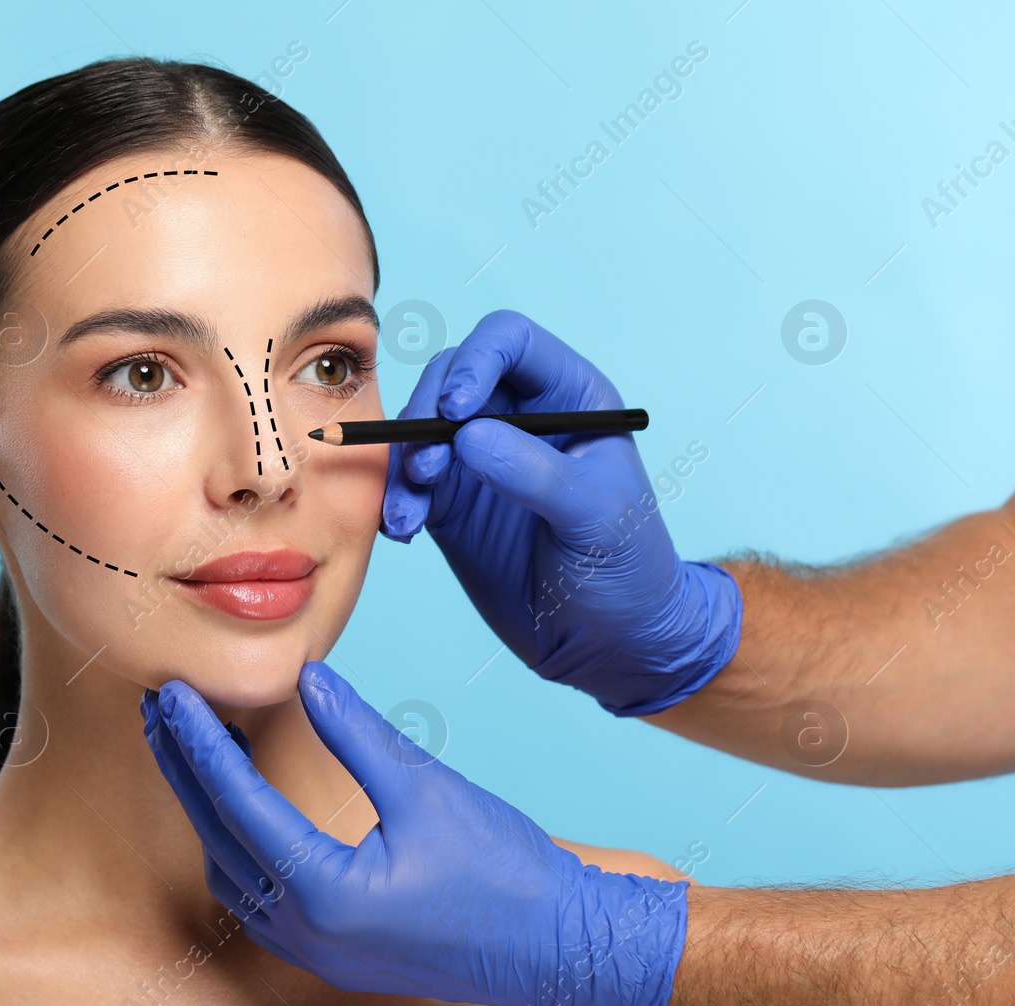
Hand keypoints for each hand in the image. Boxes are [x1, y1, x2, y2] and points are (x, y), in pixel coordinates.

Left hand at [140, 661, 688, 1005]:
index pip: (235, 803)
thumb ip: (357, 732)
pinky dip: (236, 842)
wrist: (560, 947)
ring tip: (190, 746)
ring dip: (205, 807)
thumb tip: (306, 677)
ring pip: (230, 870)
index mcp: (323, 892)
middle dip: (183, 769)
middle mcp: (304, 931)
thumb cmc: (504, 872)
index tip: (172, 693)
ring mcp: (314, 950)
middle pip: (217, 836)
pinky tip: (238, 805)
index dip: (199, 741)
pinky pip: (256, 895)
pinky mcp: (331, 952)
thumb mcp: (427, 788)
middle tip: (158, 710)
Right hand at [380, 309, 741, 715]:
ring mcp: (479, 460)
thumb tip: (469, 435)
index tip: (457, 410)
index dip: (476, 361)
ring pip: (418, 430)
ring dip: (402, 464)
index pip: (510, 342)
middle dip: (425, 416)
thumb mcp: (595, 516)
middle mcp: (518, 417)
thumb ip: (536, 473)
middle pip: (450, 377)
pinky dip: (397, 502)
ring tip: (412, 513)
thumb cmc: (628, 569)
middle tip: (426, 469)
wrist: (612, 643)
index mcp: (569, 397)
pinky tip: (405, 532)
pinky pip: (408, 484)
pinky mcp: (451, 504)